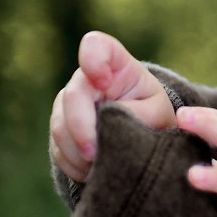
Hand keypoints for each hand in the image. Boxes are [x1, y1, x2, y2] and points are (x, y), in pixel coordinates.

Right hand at [50, 31, 175, 181]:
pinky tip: (91, 171)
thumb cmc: (154, 114)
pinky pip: (58, 147)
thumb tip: (109, 126)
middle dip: (82, 129)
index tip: (104, 82)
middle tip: (96, 154)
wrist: (144, 133)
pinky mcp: (61, 129)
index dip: (93, 61)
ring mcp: (68, 103)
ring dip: (78, 151)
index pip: (95, 46)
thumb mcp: (158, 112)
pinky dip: (74, 163)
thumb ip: (138, 114)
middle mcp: (86, 79)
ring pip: (60, 126)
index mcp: (115, 64)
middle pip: (72, 97)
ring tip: (98, 166)